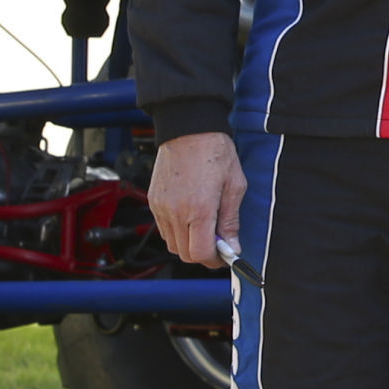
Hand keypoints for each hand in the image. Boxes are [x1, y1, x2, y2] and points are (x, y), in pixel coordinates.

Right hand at [148, 131, 245, 268]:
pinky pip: (163, 229)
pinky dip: (177, 231)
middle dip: (202, 254)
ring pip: (172, 244)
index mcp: (199, 209)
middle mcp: (176, 212)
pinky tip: (190, 216)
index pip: (200, 253)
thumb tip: (232, 247)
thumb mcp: (234, 185)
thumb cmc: (216, 152)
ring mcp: (162, 208)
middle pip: (184, 254)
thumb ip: (231, 221)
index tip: (225, 255)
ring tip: (204, 226)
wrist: (190, 129)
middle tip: (217, 244)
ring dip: (188, 244)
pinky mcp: (154, 202)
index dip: (214, 260)